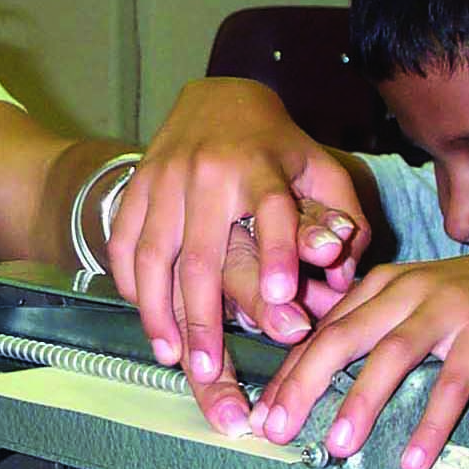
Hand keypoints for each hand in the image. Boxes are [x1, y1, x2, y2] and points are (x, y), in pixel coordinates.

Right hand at [107, 78, 367, 397]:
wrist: (216, 97)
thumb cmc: (277, 147)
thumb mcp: (321, 168)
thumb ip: (343, 218)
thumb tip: (344, 274)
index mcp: (260, 166)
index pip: (271, 210)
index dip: (276, 251)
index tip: (281, 297)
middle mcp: (207, 173)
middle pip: (201, 253)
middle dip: (203, 317)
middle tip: (209, 371)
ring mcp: (164, 179)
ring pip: (154, 255)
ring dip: (158, 312)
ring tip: (171, 358)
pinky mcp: (136, 187)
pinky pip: (124, 242)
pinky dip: (130, 284)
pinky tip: (146, 320)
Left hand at [250, 251, 468, 468]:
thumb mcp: (414, 305)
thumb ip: (371, 329)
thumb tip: (315, 377)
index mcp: (381, 286)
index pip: (322, 332)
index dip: (289, 374)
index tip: (263, 415)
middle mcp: (407, 288)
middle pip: (342, 337)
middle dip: (304, 385)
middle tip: (277, 429)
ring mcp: (448, 305)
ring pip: (392, 355)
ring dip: (361, 401)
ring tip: (338, 445)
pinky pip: (454, 382)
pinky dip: (431, 421)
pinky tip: (413, 457)